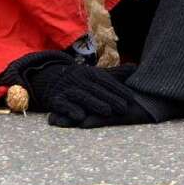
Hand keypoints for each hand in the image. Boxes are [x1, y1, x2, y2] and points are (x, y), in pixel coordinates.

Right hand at [1, 51, 152, 128]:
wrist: (48, 77)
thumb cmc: (79, 79)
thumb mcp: (95, 75)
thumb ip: (114, 74)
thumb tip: (134, 67)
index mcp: (91, 74)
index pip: (107, 81)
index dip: (119, 89)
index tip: (131, 98)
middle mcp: (80, 80)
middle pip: (97, 90)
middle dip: (111, 98)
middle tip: (124, 108)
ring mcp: (67, 89)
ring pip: (82, 96)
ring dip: (94, 104)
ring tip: (107, 112)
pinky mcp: (55, 100)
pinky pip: (63, 105)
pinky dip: (70, 110)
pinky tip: (79, 117)